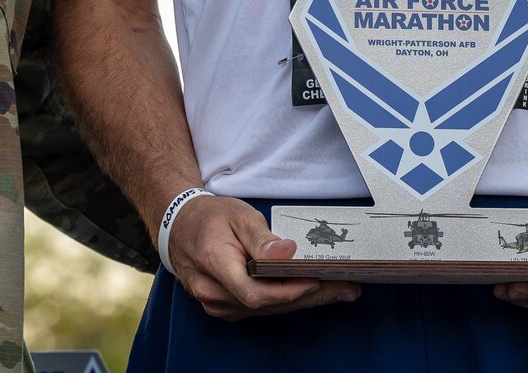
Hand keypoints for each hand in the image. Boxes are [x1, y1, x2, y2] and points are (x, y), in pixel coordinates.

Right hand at [167, 194, 361, 319]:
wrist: (179, 227)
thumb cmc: (210, 218)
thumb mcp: (238, 216)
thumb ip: (262, 238)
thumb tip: (287, 253)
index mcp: (215, 266)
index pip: (257, 293)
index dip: (290, 292)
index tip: (319, 281)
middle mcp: (214, 293)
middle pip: (268, 305)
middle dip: (311, 297)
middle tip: (348, 289)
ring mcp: (217, 304)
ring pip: (267, 310)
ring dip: (304, 301)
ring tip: (340, 291)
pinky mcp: (225, 307)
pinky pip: (260, 309)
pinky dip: (287, 300)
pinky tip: (312, 293)